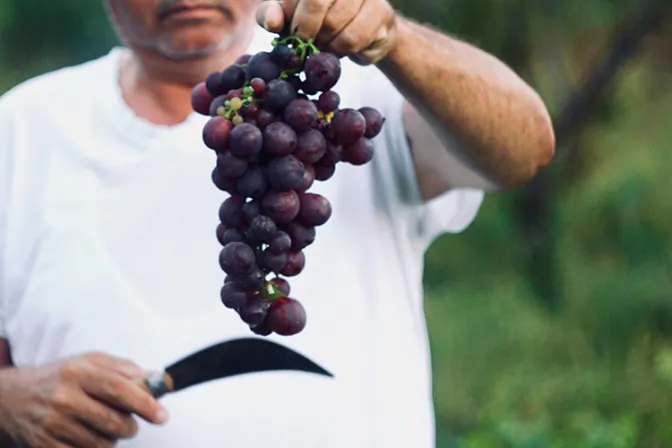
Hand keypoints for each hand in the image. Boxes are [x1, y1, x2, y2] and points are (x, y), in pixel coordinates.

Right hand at [0, 353, 167, 447]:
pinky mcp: (44, 445)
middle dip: (130, 425)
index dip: (145, 404)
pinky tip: (88, 436)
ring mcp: (53, 424)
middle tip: (129, 422)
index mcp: (78, 372)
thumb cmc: (58, 377)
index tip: (162, 415)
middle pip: (114, 421)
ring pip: (102, 443)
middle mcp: (64, 398)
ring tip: (103, 426)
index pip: (119, 389)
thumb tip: (150, 377)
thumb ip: (121, 367)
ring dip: (112, 438)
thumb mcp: (87, 361)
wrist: (12, 397)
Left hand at [257, 0, 398, 64]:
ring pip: (335, 24)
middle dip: (307, 31)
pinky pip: (353, 38)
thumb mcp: (288, 17)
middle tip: (307, 43)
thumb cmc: (318, 22)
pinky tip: (341, 47)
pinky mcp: (380, 10)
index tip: (294, 34)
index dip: (293, 16)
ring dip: (325, 43)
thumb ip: (273, 15)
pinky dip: (341, 50)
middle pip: (316, 2)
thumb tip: (272, 21)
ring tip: (325, 44)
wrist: (361, 35)